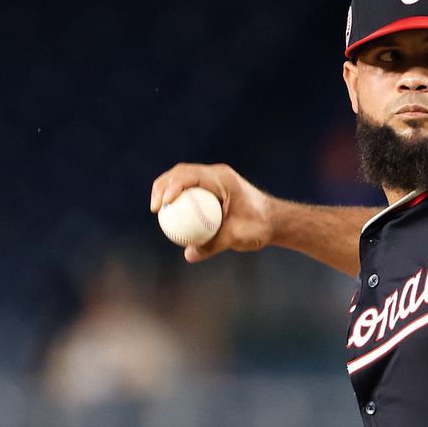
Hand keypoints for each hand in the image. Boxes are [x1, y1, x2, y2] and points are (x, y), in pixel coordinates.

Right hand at [150, 163, 274, 262]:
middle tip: (154, 207)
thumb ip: (215, 244)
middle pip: (181, 172)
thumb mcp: (240, 237)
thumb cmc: (260, 226)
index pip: (192, 175)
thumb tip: (189, 254)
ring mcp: (212, 180)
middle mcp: (216, 175)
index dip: (173, 185)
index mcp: (223, 179)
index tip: (163, 202)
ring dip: (165, 189)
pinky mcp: (210, 189)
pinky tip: (167, 214)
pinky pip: (188, 190)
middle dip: (163, 185)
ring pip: (182, 178)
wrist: (273, 221)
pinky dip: (176, 198)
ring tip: (155, 208)